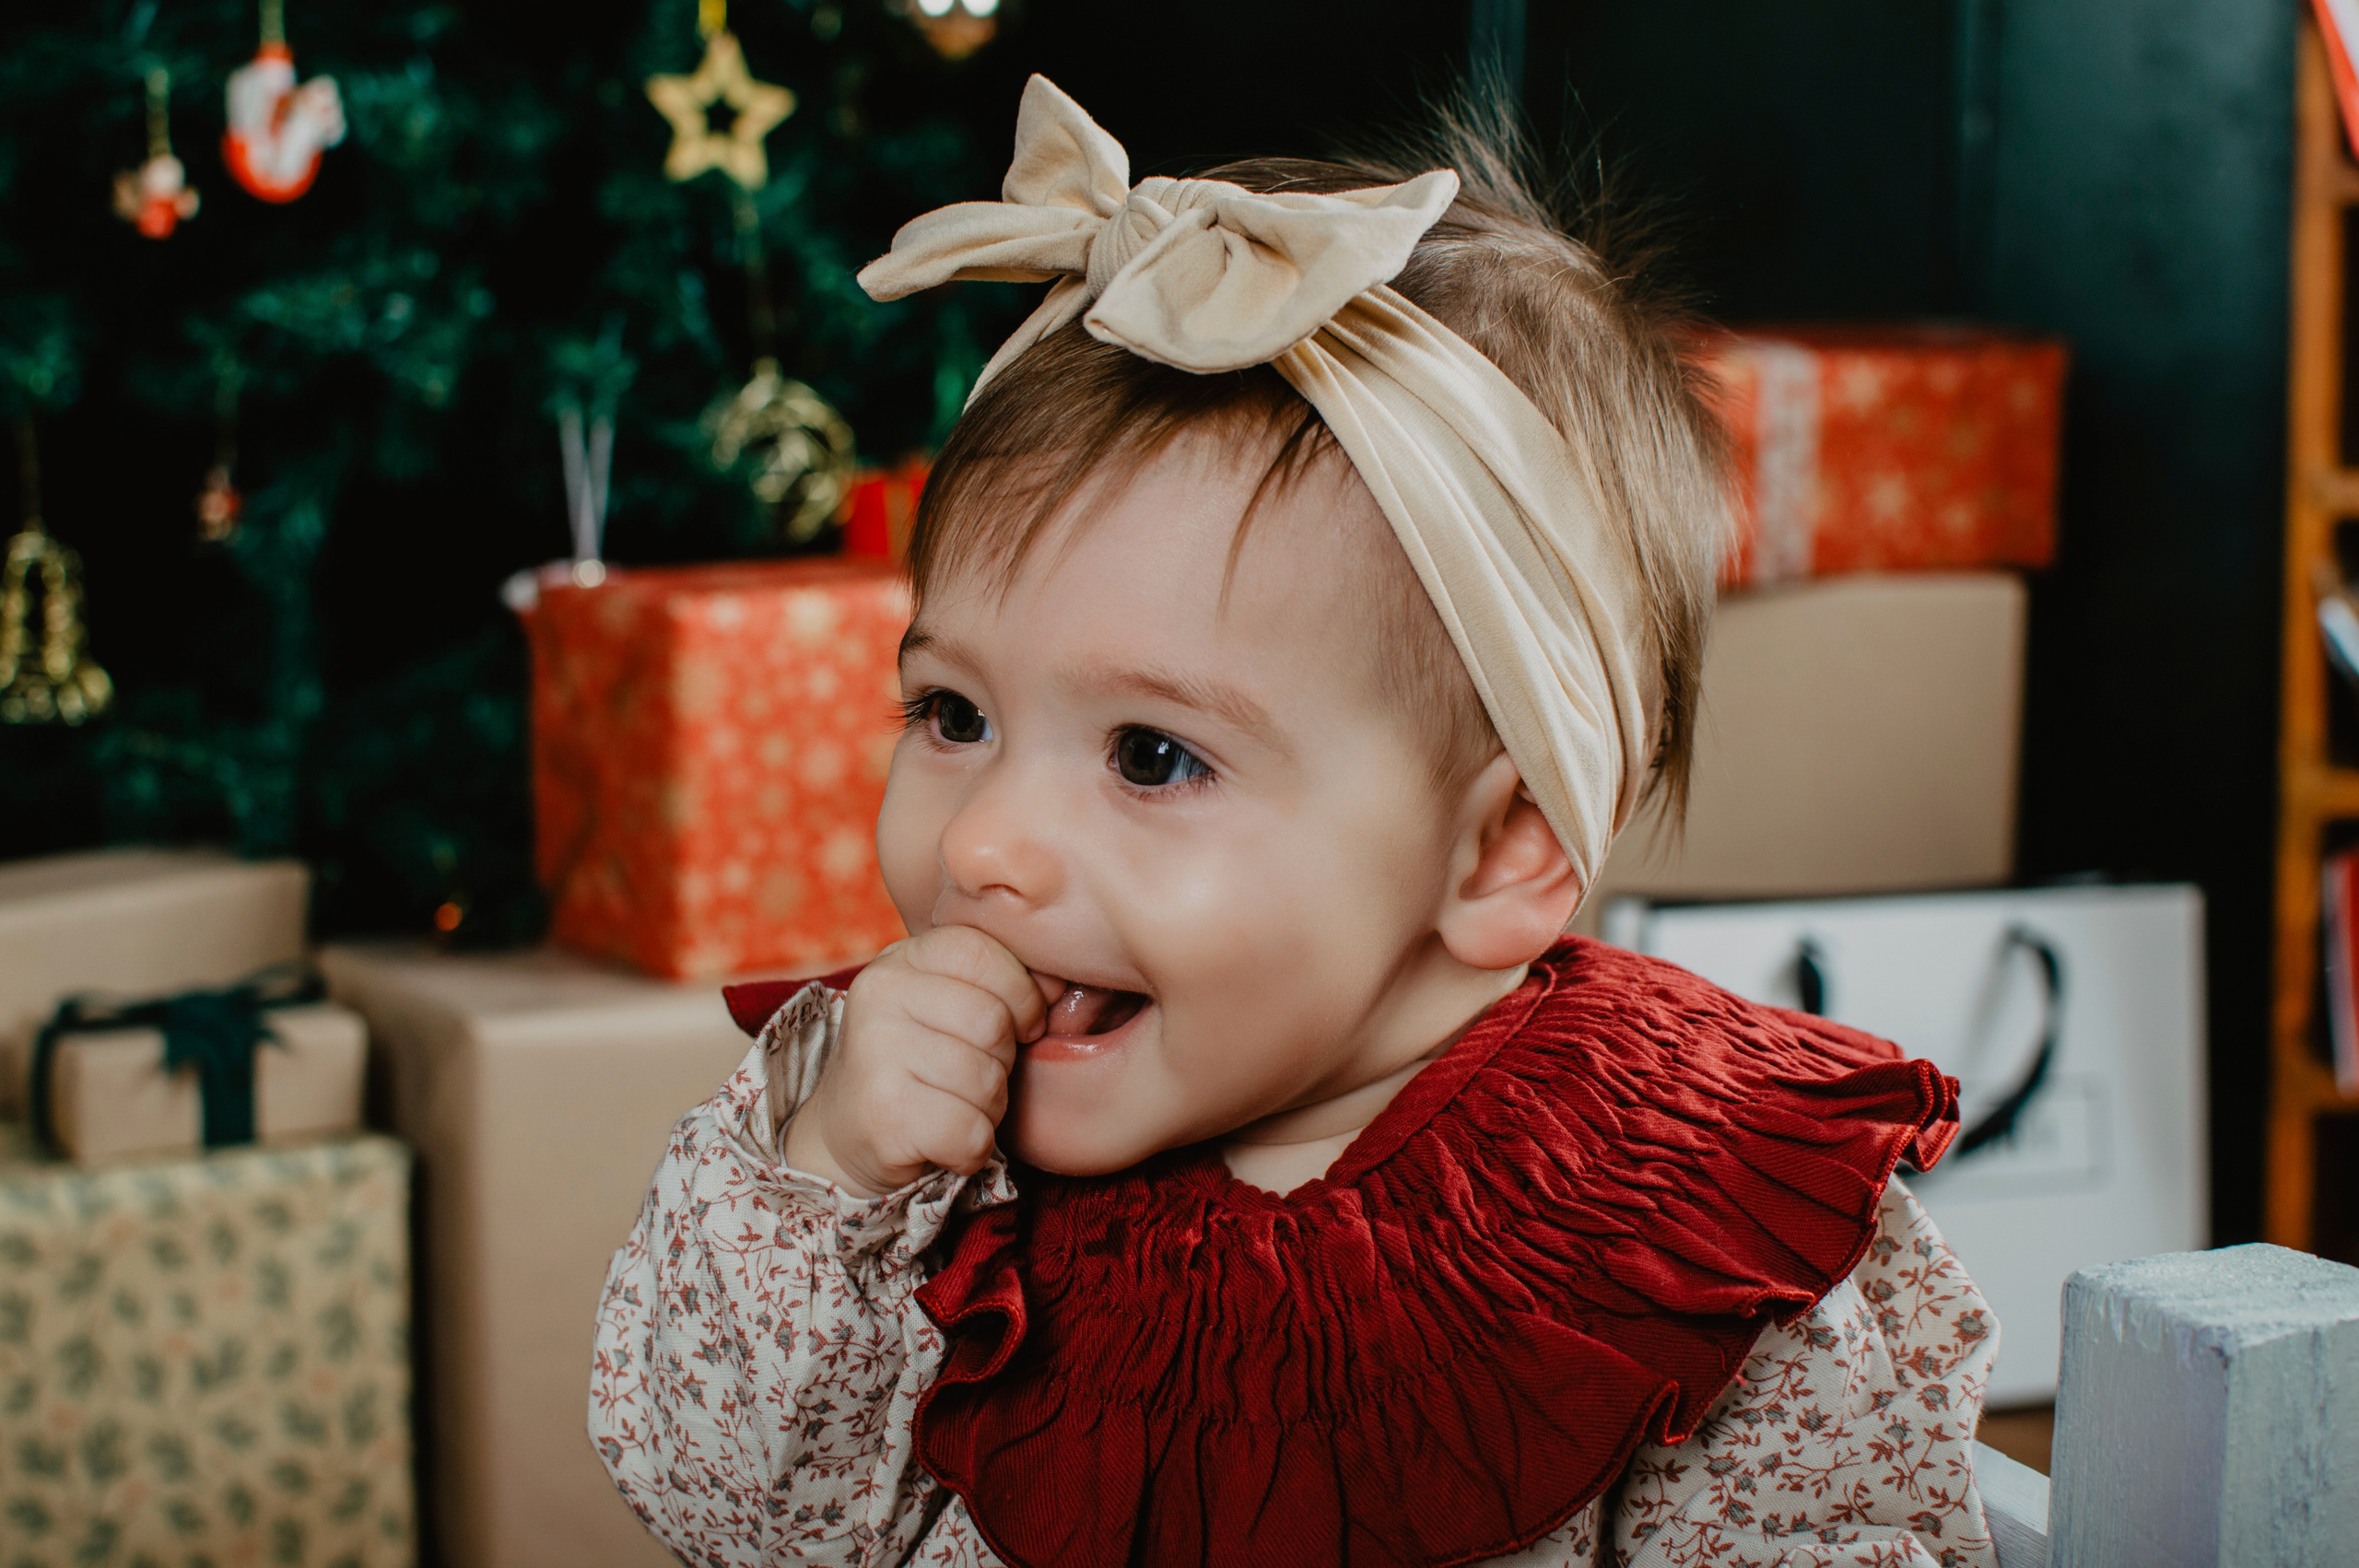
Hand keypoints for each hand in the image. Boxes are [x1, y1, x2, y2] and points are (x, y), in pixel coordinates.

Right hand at [782, 926, 1045, 1196]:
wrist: (847, 1137)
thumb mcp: (950, 1005)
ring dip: (988, 1108)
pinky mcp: (882, 1115)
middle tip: (974, 1077)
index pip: (983, 953)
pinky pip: (970, 1131)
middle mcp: (879, 996)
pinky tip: (944, 1142)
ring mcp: (874, 1054)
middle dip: (1003, 1061)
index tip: (1021, 1025)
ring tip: (955, 1108)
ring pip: (985, 1080)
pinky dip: (971, 1148)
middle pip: (992, 1022)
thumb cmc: (920, 1066)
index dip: (1020, 993)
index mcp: (901, 959)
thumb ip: (1000, 982)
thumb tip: (1060, 981)